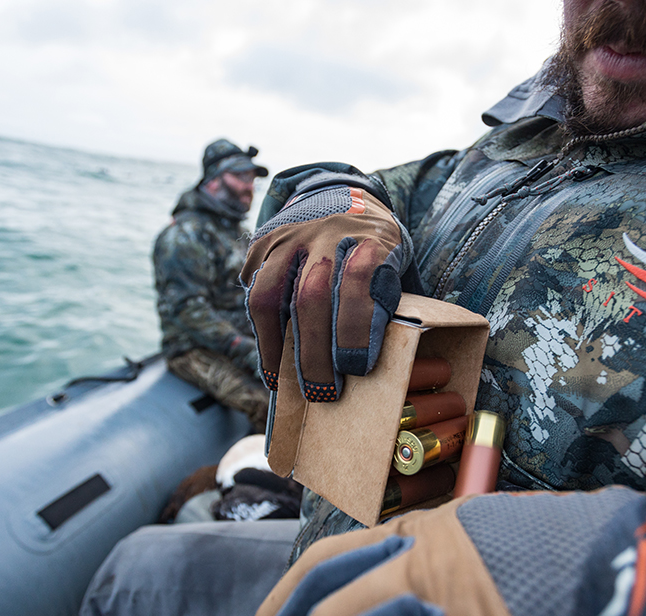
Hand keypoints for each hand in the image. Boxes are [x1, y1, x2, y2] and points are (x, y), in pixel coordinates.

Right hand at [241, 185, 408, 401]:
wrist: (342, 194)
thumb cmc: (372, 244)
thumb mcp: (391, 260)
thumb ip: (380, 297)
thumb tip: (361, 360)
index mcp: (366, 237)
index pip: (358, 284)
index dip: (356, 329)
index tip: (356, 368)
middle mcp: (324, 234)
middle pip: (311, 297)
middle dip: (314, 352)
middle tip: (322, 392)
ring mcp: (287, 236)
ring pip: (270, 293)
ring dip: (275, 344)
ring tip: (281, 379)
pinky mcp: (262, 242)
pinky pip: (253, 288)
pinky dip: (262, 326)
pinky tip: (271, 352)